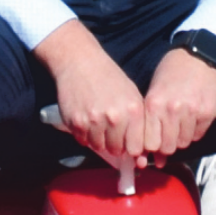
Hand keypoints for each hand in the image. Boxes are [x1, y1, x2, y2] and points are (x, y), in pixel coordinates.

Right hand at [37, 22, 146, 165]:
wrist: (79, 61)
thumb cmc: (108, 78)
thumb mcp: (131, 94)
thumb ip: (138, 122)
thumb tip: (139, 153)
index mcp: (133, 110)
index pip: (136, 148)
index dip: (131, 148)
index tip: (127, 143)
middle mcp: (115, 117)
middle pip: (116, 150)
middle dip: (114, 144)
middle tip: (109, 131)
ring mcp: (94, 120)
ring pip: (99, 147)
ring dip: (98, 139)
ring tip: (97, 121)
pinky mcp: (76, 122)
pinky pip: (83, 140)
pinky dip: (84, 134)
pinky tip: (86, 117)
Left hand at [141, 47, 215, 166]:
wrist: (198, 55)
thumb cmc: (171, 72)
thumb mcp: (153, 91)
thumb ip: (150, 119)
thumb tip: (149, 150)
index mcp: (155, 104)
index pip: (150, 143)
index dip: (150, 147)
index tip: (151, 144)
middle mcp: (173, 109)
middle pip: (168, 147)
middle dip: (166, 145)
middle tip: (167, 135)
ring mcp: (193, 111)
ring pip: (184, 143)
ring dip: (180, 137)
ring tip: (180, 123)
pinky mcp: (209, 112)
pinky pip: (199, 135)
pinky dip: (194, 131)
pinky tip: (192, 117)